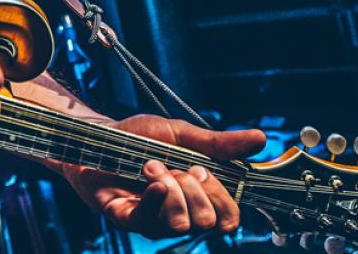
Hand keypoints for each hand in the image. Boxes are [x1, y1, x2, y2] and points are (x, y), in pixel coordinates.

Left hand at [59, 115, 266, 237]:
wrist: (95, 136)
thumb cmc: (137, 136)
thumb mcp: (181, 134)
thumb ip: (219, 143)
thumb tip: (262, 138)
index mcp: (197, 196)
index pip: (229, 218)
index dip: (222, 196)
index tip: (202, 168)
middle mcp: (180, 212)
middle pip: (210, 223)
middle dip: (196, 189)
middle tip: (176, 166)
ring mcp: (154, 220)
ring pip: (183, 224)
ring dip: (171, 189)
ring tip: (152, 167)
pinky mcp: (129, 220)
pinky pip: (151, 223)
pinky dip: (155, 197)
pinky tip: (147, 178)